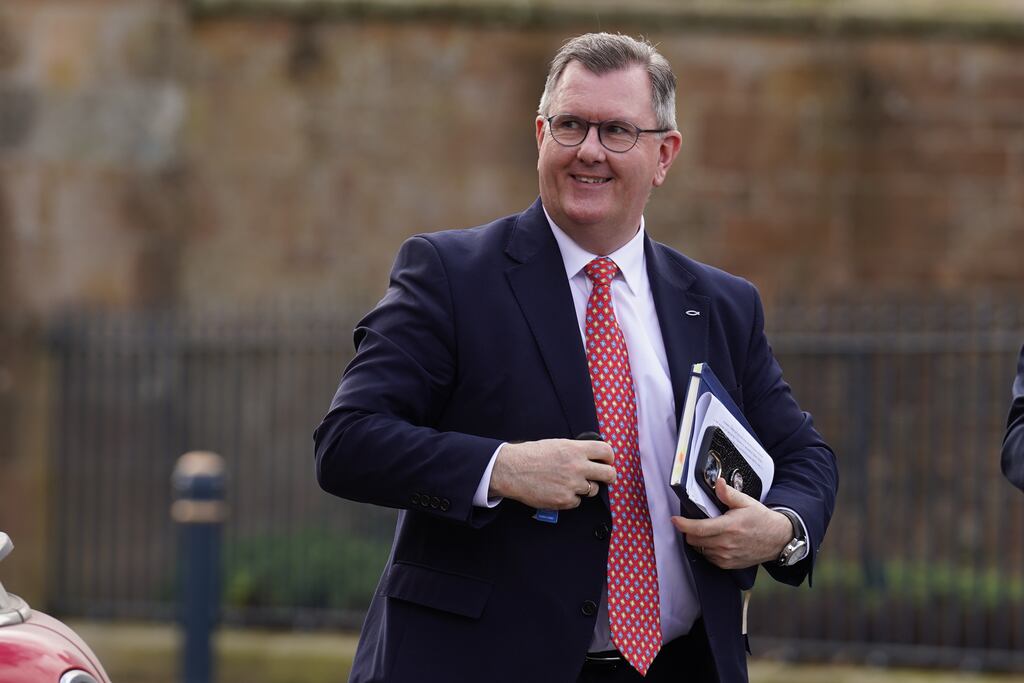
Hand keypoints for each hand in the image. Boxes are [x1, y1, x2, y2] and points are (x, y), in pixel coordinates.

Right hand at [489, 439, 614, 509]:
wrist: (512, 470)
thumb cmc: (530, 455)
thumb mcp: (556, 444)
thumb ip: (576, 450)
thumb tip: (591, 457)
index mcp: (575, 449)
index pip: (606, 451)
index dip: (609, 458)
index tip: (607, 461)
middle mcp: (577, 467)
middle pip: (609, 474)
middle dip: (609, 477)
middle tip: (605, 478)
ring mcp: (572, 485)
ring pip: (593, 490)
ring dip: (586, 488)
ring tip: (570, 483)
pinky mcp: (565, 500)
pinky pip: (577, 501)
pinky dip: (570, 498)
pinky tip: (558, 491)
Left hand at [671, 477, 791, 569]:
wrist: (778, 539)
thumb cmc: (761, 519)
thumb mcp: (747, 502)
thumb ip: (729, 494)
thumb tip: (718, 483)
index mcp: (729, 527)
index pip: (699, 528)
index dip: (683, 524)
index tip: (675, 519)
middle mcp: (726, 544)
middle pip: (694, 540)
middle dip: (689, 530)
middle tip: (693, 522)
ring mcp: (727, 557)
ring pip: (700, 549)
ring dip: (698, 540)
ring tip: (707, 531)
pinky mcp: (728, 565)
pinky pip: (708, 557)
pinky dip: (706, 549)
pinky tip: (714, 540)